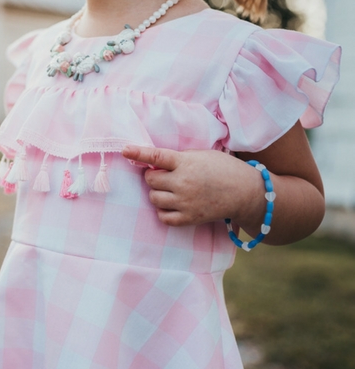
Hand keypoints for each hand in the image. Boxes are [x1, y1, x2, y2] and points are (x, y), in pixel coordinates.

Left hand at [122, 144, 264, 227]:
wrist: (244, 192)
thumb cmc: (222, 168)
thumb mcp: (201, 154)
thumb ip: (179, 158)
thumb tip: (156, 163)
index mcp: (186, 162)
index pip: (156, 156)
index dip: (138, 153)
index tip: (125, 150)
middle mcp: (183, 182)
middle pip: (151, 180)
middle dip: (153, 176)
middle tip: (164, 175)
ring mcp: (185, 202)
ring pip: (154, 198)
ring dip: (157, 193)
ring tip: (170, 189)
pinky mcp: (190, 218)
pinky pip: (164, 217)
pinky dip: (163, 211)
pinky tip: (172, 204)